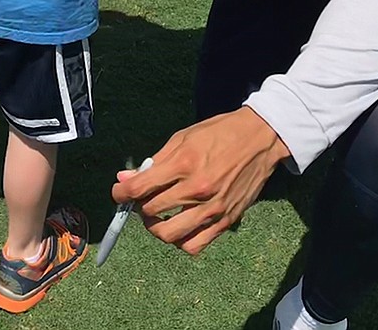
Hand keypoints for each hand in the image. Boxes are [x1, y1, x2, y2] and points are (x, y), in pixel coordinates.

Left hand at [111, 107, 288, 255]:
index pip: (140, 188)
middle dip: (139, 206)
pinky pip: (194, 245)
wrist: (259, 139)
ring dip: (156, 227)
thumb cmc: (218, 133)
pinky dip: (180, 241)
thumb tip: (126, 179)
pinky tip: (179, 227)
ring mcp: (212, 209)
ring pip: (169, 235)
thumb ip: (154, 161)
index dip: (121, 192)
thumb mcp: (182, 138)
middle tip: (141, 199)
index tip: (119, 192)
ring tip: (157, 216)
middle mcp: (196, 189)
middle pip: (151, 212)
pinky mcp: (226, 221)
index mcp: (183, 163)